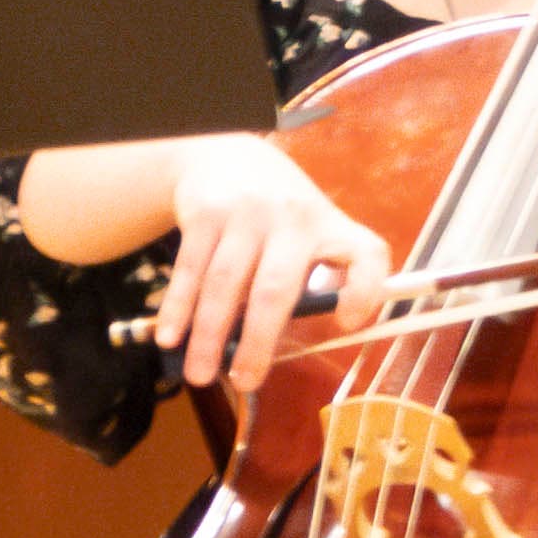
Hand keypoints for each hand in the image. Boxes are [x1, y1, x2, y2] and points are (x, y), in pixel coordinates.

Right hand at [152, 134, 393, 392]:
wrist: (230, 155)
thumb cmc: (283, 218)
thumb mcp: (315, 234)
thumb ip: (313, 283)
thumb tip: (278, 348)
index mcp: (334, 229)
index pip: (367, 256)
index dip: (365, 291)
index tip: (348, 323)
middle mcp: (294, 219)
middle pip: (276, 289)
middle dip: (258, 341)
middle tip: (245, 382)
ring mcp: (248, 214)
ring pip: (225, 284)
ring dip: (209, 334)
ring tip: (200, 375)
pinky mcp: (206, 213)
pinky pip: (191, 269)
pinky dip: (179, 307)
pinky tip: (170, 337)